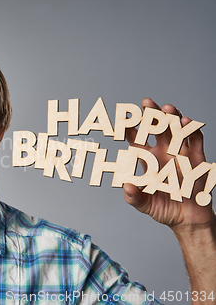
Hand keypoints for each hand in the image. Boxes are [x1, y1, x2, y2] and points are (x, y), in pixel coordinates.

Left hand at [123, 98, 214, 232]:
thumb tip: (126, 186)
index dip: (131, 130)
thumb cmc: (163, 209)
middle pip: (157, 128)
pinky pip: (195, 141)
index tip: (123, 120)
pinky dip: (192, 131)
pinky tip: (187, 122)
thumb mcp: (144, 205)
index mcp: (147, 160)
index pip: (137, 140)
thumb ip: (134, 197)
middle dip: (152, 115)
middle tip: (147, 103)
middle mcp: (163, 152)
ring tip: (168, 109)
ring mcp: (180, 154)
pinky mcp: (197, 159)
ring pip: (176, 130)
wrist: (188, 219)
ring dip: (173, 118)